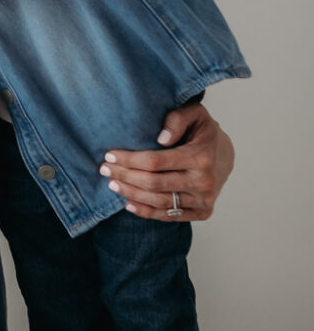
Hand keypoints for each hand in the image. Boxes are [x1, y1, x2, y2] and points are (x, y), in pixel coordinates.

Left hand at [100, 101, 235, 221]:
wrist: (225, 155)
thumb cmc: (203, 131)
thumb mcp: (195, 114)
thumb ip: (177, 119)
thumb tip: (161, 138)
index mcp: (201, 157)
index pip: (155, 162)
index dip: (129, 160)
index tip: (110, 155)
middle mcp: (204, 181)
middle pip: (153, 183)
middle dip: (124, 176)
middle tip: (105, 169)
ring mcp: (204, 200)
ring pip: (159, 202)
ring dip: (131, 194)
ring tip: (112, 184)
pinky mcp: (203, 212)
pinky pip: (170, 216)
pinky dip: (147, 212)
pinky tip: (129, 204)